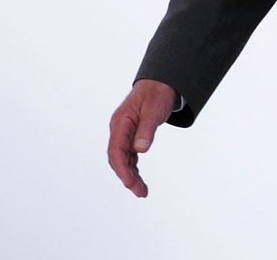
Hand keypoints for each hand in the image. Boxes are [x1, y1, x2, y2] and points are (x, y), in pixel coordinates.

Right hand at [107, 79, 177, 196]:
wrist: (160, 83)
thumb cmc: (156, 94)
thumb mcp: (154, 111)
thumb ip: (147, 130)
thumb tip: (140, 150)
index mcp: (121, 122)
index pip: (116, 150)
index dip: (122, 168)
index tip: (130, 183)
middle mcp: (120, 129)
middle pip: (118, 158)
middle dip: (127, 177)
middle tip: (140, 192)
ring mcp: (124, 133)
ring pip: (123, 159)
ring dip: (131, 175)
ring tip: (142, 191)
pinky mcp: (131, 135)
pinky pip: (129, 155)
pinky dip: (133, 167)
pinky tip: (138, 178)